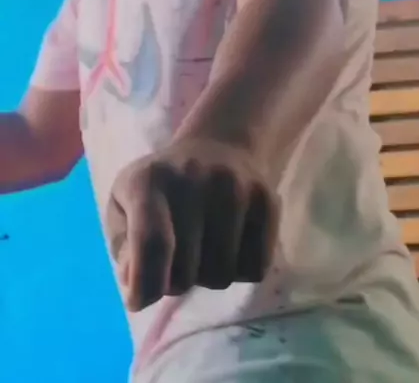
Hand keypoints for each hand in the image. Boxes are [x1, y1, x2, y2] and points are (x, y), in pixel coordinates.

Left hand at [106, 137, 278, 310]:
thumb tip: (137, 283)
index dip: (145, 284)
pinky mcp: (267, 201)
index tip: (140, 300)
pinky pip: (256, 269)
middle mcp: (195, 179)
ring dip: (208, 276)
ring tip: (203, 246)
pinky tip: (232, 242)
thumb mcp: (124, 204)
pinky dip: (241, 270)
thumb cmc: (162, 185)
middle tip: (175, 257)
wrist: (217, 146)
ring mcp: (236, 189)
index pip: (151, 243)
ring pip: (223, 276)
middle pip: (186, 273)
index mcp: (148, 181)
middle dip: (175, 280)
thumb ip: (123, 246)